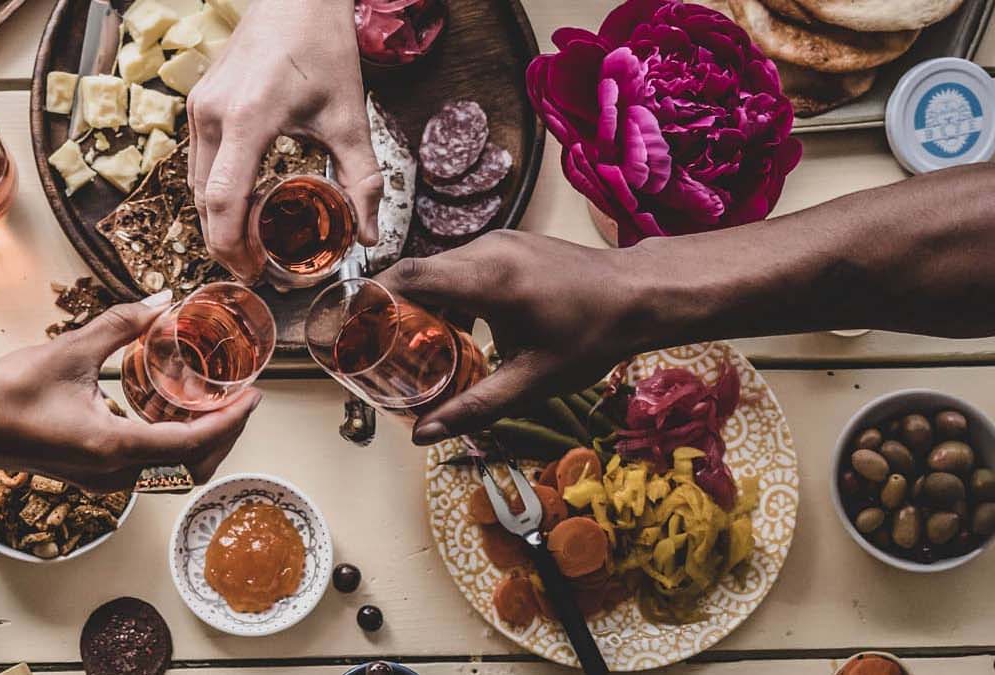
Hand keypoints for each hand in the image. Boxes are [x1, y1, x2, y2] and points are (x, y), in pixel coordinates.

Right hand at [0, 294, 261, 491]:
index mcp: (116, 448)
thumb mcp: (69, 351)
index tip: (255, 395)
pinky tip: (174, 406)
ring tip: (216, 398)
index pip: (195, 441)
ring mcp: (107, 480)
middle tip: (243, 395)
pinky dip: (174, 439)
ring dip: (202, 437)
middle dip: (226, 431)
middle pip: (194, 463)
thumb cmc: (6, 396)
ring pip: (174, 468)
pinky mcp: (97, 474)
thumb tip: (163, 300)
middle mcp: (118, 474)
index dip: (232, 419)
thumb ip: (121, 325)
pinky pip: (152, 464)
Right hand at [187, 0, 381, 281]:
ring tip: (249, 244)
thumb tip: (370, 235)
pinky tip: (243, 205)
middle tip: (254, 270)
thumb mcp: (350, 116)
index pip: (224, 200)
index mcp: (250, 117)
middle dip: (224, 242)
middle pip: (204, 200)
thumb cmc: (323, 48)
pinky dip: (215, 190)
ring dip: (218, 218)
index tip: (253, 273)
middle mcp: (214, 113)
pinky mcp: (198, 101)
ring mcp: (199, 105)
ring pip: (196, 182)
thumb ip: (361, 179)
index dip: (232, 246)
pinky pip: (198, 159)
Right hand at [374, 230, 640, 444]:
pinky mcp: (512, 245)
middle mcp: (488, 250)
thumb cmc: (593, 336)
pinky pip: (463, 265)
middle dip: (393, 310)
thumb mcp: (533, 380)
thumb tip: (425, 434)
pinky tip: (458, 329)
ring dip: (423, 303)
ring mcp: (501, 243)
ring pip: (440, 269)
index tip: (353, 329)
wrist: (641, 295)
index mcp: (488, 278)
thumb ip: (474, 407)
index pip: (408, 276)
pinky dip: (449, 294)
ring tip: (418, 346)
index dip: (372, 299)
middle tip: (380, 349)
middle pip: (418, 273)